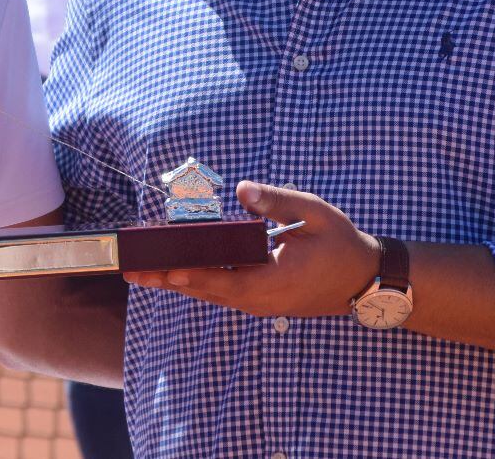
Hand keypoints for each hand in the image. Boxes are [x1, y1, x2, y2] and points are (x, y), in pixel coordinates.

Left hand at [123, 181, 379, 318]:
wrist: (364, 280)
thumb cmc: (341, 243)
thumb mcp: (315, 214)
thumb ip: (277, 201)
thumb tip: (241, 189)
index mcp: (274, 280)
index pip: (225, 280)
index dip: (193, 275)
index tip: (165, 270)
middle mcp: (261, 299)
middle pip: (206, 289)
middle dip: (167, 278)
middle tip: (130, 269)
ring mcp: (259, 304)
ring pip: (211, 293)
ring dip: (176, 281)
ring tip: (140, 270)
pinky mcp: (260, 300)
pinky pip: (221, 292)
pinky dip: (195, 281)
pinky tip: (174, 271)